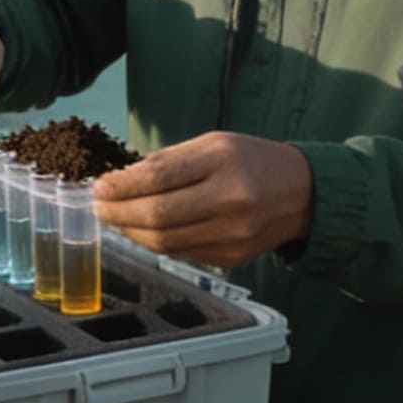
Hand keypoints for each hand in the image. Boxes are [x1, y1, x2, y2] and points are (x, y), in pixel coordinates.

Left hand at [90, 132, 310, 266]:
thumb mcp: (213, 144)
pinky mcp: (231, 259)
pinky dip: (155, 244)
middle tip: (98, 208)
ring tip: (115, 220)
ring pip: (164, 242)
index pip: (158, 178)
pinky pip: (181, 254)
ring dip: (131, 232)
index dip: (121, 186)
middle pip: (157, 216)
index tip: (99, 187)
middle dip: (118, 213)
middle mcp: (230, 200)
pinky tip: (142, 232)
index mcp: (223, 162)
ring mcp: (232, 235)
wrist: (303, 193)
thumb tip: (119, 181)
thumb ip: (169, 162)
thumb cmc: (252, 161)